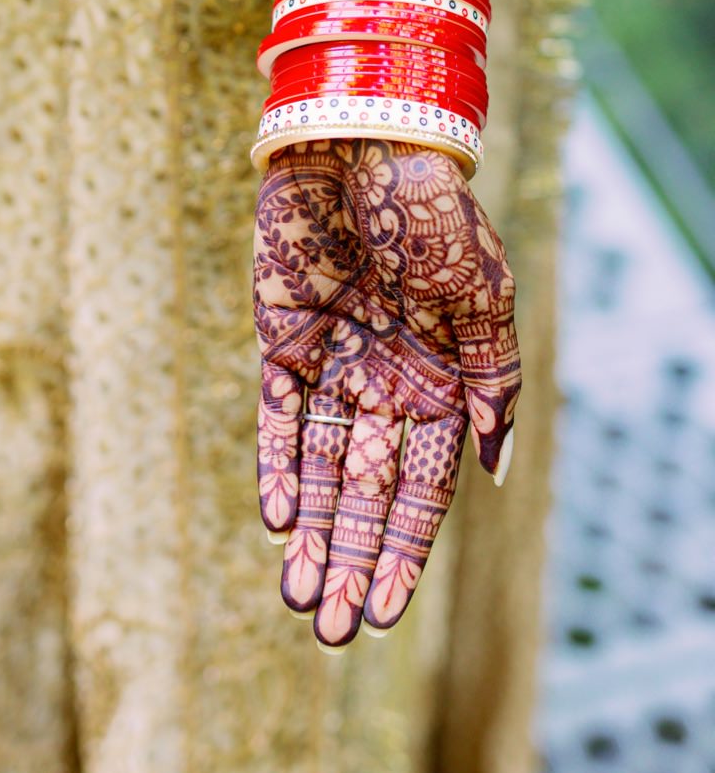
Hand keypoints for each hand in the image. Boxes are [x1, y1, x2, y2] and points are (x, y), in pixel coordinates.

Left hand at [254, 139, 519, 648]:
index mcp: (440, 382)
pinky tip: (277, 521)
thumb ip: (491, 381)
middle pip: (364, 495)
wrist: (364, 141)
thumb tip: (496, 470)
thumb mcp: (482, 296)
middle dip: (352, 563)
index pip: (420, 489)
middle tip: (334, 631)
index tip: (388, 613)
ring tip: (302, 599)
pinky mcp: (279, 338)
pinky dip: (277, 467)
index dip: (404, 551)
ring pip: (317, 469)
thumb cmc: (435, 212)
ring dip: (312, 533)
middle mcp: (384, 384)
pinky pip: (276, 417)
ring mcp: (329, 364)